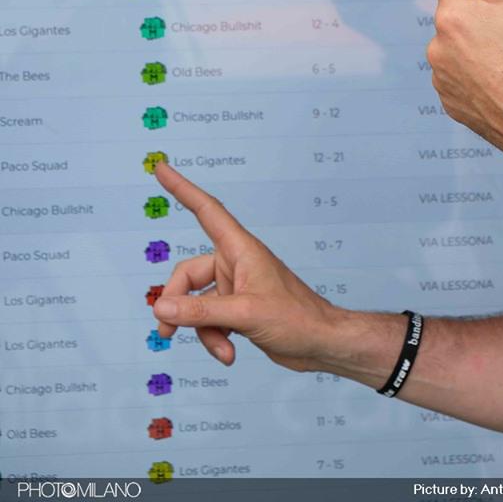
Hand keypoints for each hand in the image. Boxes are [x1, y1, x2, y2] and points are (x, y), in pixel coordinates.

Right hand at [152, 162, 339, 369]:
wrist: (321, 344)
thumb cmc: (297, 318)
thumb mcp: (245, 314)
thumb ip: (201, 312)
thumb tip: (162, 307)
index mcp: (241, 249)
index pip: (206, 211)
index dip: (182, 188)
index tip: (162, 168)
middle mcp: (235, 263)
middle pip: (188, 274)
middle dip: (178, 303)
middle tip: (167, 329)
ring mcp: (236, 287)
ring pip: (197, 303)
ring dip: (202, 329)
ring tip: (221, 350)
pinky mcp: (238, 309)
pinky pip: (209, 319)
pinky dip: (214, 338)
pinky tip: (229, 354)